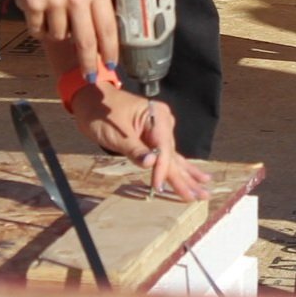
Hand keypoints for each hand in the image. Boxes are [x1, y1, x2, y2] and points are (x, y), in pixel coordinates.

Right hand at [1, 0, 118, 76]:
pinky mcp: (33, 4)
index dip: (110, 49)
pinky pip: (39, 29)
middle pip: (86, 40)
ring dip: (57, 33)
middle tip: (89, 75)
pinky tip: (38, 9)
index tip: (111, 63)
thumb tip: (102, 29)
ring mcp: (54, 0)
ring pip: (59, 35)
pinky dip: (39, 26)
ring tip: (53, 12)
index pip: (107, 26)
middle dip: (88, 62)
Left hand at [72, 84, 210, 202]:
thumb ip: (134, 149)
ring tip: (204, 191)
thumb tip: (151, 163)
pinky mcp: (155, 137)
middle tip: (199, 196)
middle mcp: (163, 121)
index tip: (158, 187)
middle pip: (173, 155)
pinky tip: (196, 177)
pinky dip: (179, 168)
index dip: (162, 169)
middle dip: (185, 178)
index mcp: (156, 115)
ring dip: (187, 176)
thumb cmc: (100, 113)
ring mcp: (161, 129)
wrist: (91, 100)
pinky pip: (168, 155)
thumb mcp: (115, 133)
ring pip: (174, 157)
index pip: (163, 148)